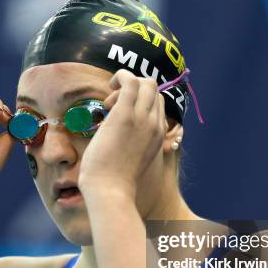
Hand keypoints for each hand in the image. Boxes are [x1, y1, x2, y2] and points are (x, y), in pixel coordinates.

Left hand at [78, 70, 165, 198]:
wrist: (111, 190)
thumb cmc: (115, 180)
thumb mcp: (134, 160)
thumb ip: (135, 143)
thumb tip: (121, 134)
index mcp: (159, 135)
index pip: (158, 105)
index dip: (140, 102)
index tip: (120, 114)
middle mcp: (155, 124)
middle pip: (155, 90)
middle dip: (134, 90)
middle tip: (113, 106)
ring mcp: (142, 118)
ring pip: (146, 82)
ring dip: (126, 85)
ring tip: (109, 105)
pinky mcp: (124, 115)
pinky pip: (129, 81)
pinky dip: (120, 77)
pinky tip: (108, 92)